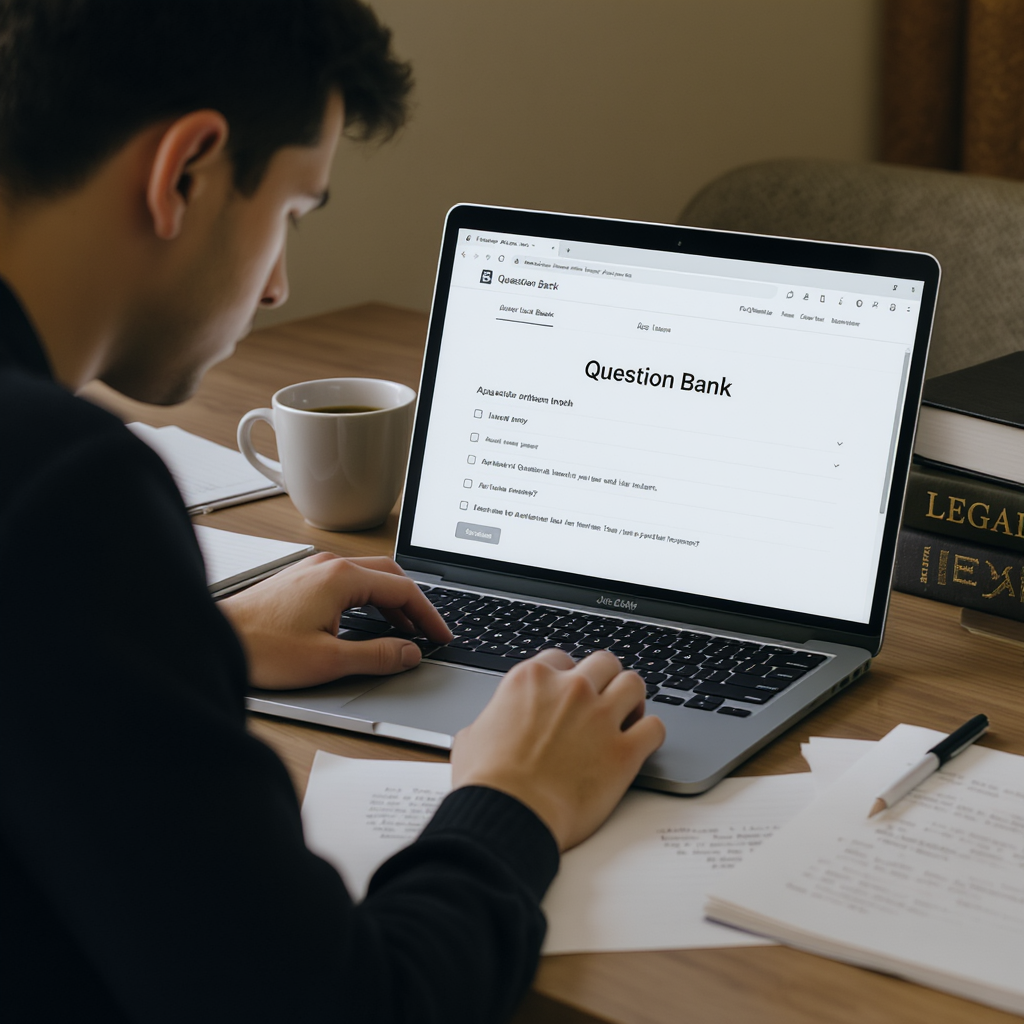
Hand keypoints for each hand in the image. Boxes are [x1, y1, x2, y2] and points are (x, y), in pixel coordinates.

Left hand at [219, 553, 451, 688]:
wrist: (215, 639)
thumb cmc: (262, 648)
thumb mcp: (328, 660)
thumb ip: (377, 655)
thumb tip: (409, 653)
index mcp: (341, 578)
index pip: (402, 589)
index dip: (428, 615)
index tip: (441, 636)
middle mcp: (328, 565)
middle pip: (389, 575)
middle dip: (413, 604)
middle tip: (428, 631)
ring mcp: (313, 569)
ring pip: (368, 576)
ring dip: (390, 601)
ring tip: (404, 630)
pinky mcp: (300, 580)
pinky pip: (347, 581)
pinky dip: (368, 599)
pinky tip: (368, 621)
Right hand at [451, 649, 665, 850]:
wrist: (508, 816)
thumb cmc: (487, 783)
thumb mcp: (473, 735)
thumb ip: (494, 718)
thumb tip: (492, 726)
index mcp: (532, 679)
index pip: (561, 659)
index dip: (567, 677)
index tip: (569, 693)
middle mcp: (570, 689)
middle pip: (604, 662)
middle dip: (605, 680)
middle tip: (602, 701)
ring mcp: (600, 717)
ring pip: (634, 684)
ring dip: (632, 699)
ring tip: (627, 717)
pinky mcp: (624, 752)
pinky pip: (655, 728)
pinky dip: (650, 734)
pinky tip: (640, 744)